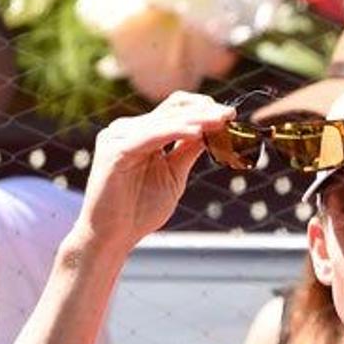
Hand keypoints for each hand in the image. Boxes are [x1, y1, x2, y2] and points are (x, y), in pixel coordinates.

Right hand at [74, 91, 233, 252]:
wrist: (112, 236)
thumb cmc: (140, 209)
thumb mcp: (173, 174)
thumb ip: (187, 151)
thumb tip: (212, 131)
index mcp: (141, 133)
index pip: (174, 109)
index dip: (202, 107)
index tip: (230, 115)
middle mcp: (127, 129)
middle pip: (172, 110)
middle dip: (204, 111)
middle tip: (231, 114)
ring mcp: (118, 137)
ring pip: (165, 120)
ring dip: (196, 119)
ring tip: (221, 121)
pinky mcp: (115, 150)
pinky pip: (151, 136)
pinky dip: (175, 132)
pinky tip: (197, 133)